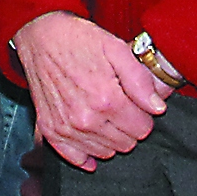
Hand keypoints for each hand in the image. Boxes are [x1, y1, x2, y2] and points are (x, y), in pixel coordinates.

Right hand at [12, 11, 169, 170]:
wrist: (39, 37)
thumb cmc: (77, 40)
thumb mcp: (115, 48)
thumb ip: (140, 80)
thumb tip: (157, 108)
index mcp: (106, 99)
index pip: (143, 128)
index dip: (143, 114)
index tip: (134, 101)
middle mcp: (86, 119)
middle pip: (126, 143)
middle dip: (128, 126)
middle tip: (118, 103)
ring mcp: (67, 128)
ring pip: (105, 153)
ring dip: (109, 137)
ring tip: (102, 112)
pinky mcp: (51, 131)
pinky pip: (77, 158)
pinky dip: (86, 152)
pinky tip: (89, 136)